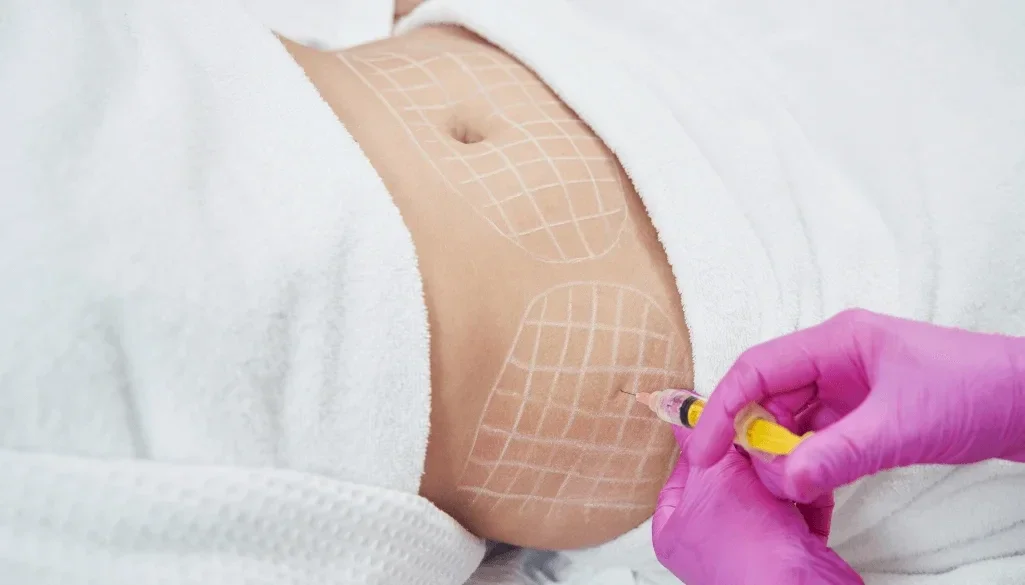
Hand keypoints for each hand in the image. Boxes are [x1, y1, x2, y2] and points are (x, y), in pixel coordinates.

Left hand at [654, 427, 862, 584]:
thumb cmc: (746, 540)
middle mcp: (707, 543)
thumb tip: (679, 413)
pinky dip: (804, 500)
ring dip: (781, 476)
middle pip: (728, 480)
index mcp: (675, 529)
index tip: (724, 420)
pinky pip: (794, 514)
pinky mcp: (786, 554)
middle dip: (752, 458)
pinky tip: (811, 487)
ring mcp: (748, 550)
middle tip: (766, 432)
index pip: (681, 473)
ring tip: (791, 458)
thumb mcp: (715, 474)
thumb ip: (699, 440)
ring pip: (765, 495)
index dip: (704, 444)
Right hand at [688, 308, 1024, 503]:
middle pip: (769, 395)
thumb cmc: (977, 390)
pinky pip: (817, 437)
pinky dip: (807, 461)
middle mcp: (834, 359)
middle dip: (754, 436)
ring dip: (782, 453)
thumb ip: (839, 453)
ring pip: (791, 419)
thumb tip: (782, 478)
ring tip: (783, 486)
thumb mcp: (901, 425)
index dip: (723, 408)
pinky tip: (808, 484)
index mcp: (836, 342)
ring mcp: (849, 386)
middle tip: (753, 477)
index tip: (706, 450)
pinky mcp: (863, 413)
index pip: (758, 367)